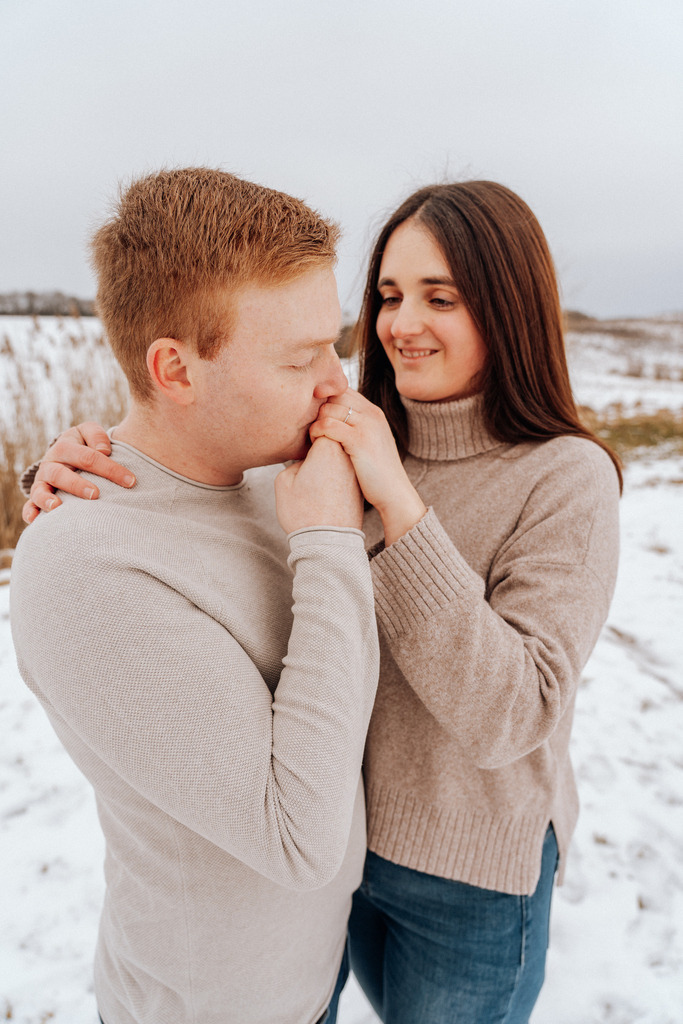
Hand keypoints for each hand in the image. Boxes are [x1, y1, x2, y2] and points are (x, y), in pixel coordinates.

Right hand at [22, 422, 135, 523]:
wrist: (65, 452)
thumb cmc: (84, 445)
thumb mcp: (89, 433)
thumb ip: (97, 436)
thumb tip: (104, 451)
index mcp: (65, 447)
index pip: (88, 457)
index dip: (110, 469)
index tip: (130, 481)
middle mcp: (51, 464)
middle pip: (60, 474)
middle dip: (77, 485)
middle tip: (95, 495)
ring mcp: (43, 481)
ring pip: (40, 490)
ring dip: (47, 499)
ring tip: (58, 507)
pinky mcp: (37, 495)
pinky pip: (29, 505)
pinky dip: (30, 512)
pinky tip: (35, 520)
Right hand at [275, 437, 363, 534]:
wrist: (326, 542)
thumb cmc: (302, 511)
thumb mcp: (284, 481)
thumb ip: (294, 462)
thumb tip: (304, 462)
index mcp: (329, 447)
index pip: (321, 425)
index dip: (310, 432)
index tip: (302, 445)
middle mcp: (346, 456)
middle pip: (332, 440)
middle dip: (320, 446)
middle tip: (307, 462)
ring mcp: (353, 472)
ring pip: (339, 458)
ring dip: (328, 463)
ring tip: (314, 480)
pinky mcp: (357, 487)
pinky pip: (343, 475)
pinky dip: (334, 479)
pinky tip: (323, 493)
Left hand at [309, 388, 426, 545]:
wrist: (395, 495)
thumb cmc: (376, 475)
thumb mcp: (368, 444)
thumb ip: (353, 429)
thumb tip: (328, 422)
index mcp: (374, 413)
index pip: (343, 391)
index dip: (326, 401)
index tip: (316, 420)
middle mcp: (372, 414)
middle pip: (334, 395)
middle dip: (318, 409)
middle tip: (312, 429)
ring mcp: (367, 425)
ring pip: (328, 408)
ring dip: (315, 422)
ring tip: (313, 438)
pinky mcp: (359, 440)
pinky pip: (328, 425)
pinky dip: (316, 432)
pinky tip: (314, 444)